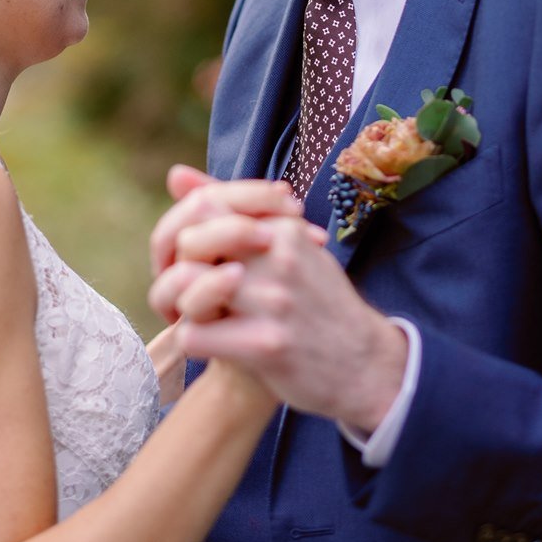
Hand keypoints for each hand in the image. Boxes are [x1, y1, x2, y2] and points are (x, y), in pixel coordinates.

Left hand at [150, 170, 407, 433]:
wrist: (366, 366)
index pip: (207, 205)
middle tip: (187, 290)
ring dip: (182, 305)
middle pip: (191, 242)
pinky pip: (193, 334)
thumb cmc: (317, 304)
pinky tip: (212, 345)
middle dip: (177, 267)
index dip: (189, 234)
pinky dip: (192, 341)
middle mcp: (279, 255)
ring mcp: (274, 299)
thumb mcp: (288, 249)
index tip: (198, 260)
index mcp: (283, 227)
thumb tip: (175, 174)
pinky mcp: (266, 345)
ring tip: (200, 316)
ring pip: (187, 285)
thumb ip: (235, 212)